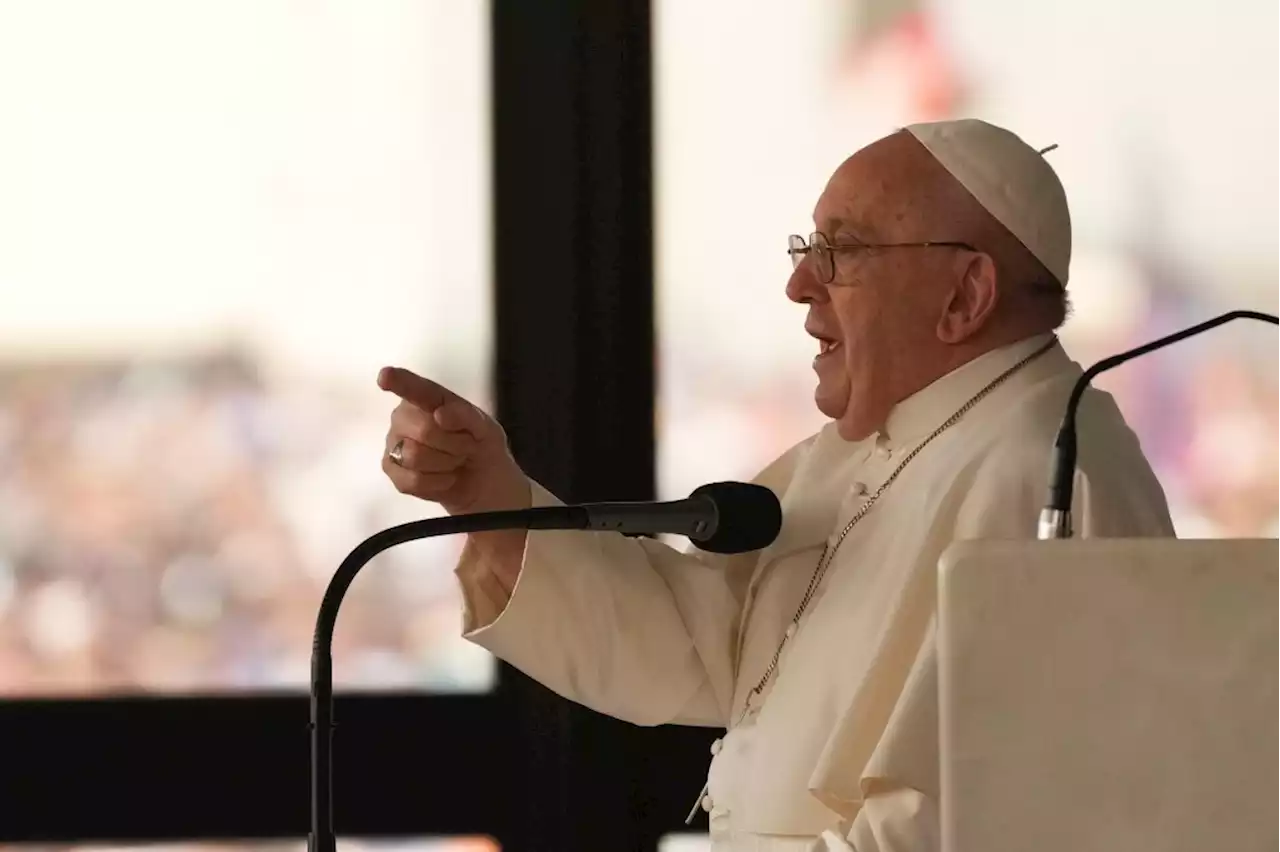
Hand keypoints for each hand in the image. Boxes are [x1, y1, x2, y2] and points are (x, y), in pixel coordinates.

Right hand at [377, 367, 530, 516]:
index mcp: (426, 397)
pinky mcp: (391, 470)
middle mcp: (403, 416)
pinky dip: (438, 483)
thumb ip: (465, 416)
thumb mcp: (485, 427)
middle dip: (453, 444)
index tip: (385, 376)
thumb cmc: (479, 444)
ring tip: (454, 460)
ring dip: (446, 463)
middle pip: (423, 430)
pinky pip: (412, 480)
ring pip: (415, 456)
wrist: (483, 479)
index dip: (398, 381)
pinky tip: (445, 477)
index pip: (413, 387)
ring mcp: (393, 443)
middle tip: (466, 447)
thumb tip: (440, 414)